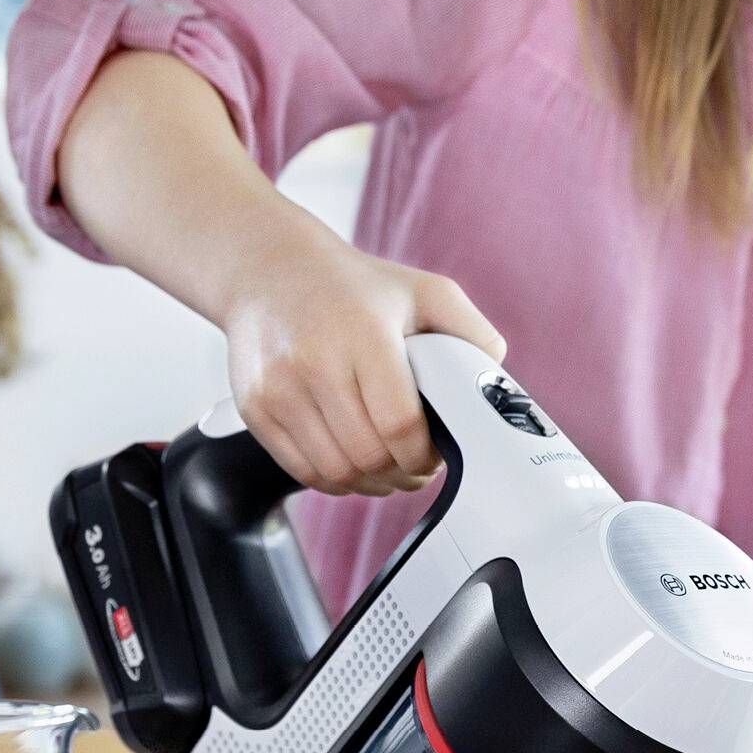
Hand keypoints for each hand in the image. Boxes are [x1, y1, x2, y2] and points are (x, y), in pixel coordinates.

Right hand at [221, 232, 505, 496]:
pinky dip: (336, 480)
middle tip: (417, 466)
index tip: (436, 455)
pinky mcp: (256, 408)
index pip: (400, 426)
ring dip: (371, 483)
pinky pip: (303, 471)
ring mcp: (279, 389)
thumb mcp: (425, 291)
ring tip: (388, 468)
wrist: (268, 269)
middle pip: (368, 457)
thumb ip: (472, 335)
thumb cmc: (354, 286)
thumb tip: (496, 386)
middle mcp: (315, 362)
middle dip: (403, 474)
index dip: (425, 456)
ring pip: (336, 472)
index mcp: (364, 334)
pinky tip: (353, 462)